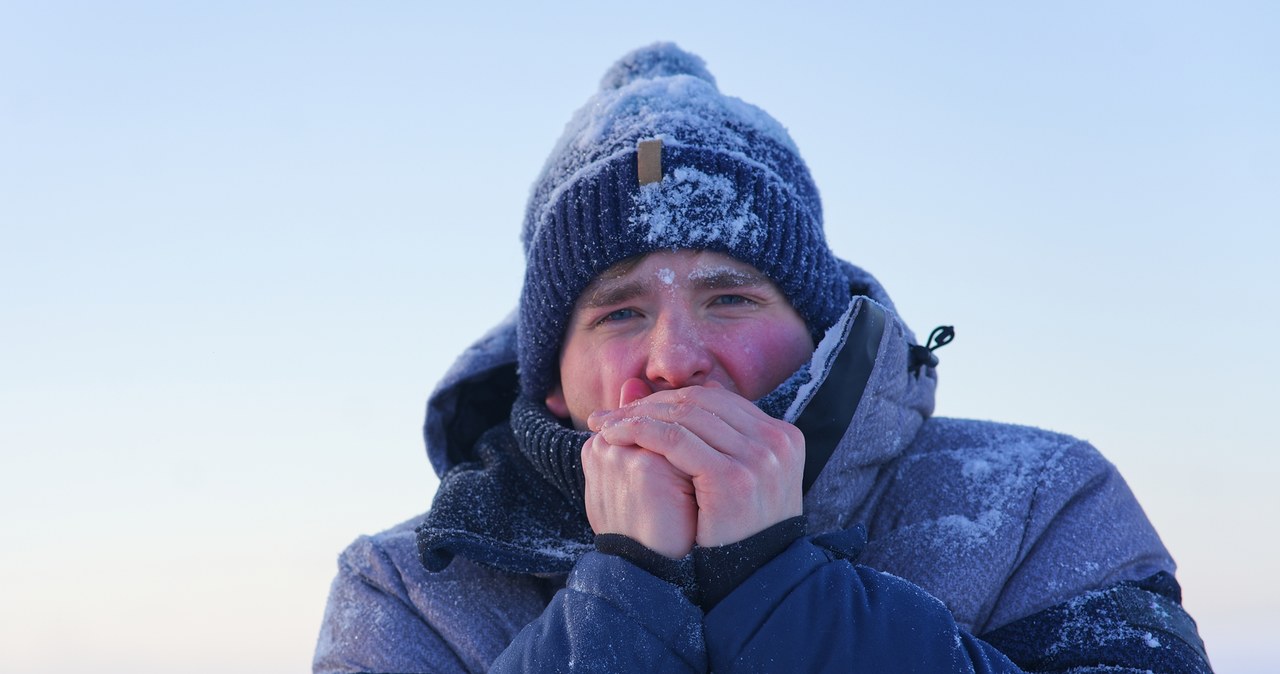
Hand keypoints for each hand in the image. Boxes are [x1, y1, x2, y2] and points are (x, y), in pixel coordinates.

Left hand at [587, 381, 804, 547]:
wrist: (751, 580)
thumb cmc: (736, 531)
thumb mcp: (738, 476)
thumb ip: (720, 435)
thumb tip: (697, 384)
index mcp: (782, 435)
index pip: (716, 399)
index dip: (670, 400)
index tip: (635, 409)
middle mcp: (776, 439)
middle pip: (700, 402)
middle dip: (650, 404)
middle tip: (611, 414)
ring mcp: (758, 457)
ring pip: (684, 416)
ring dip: (637, 415)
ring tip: (605, 425)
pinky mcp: (732, 477)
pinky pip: (674, 439)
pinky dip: (638, 431)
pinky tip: (613, 437)